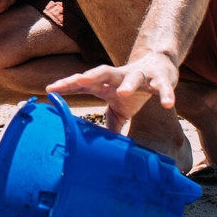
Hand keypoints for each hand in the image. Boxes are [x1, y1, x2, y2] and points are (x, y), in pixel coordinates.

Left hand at [46, 52, 178, 133]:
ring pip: (132, 78)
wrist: (160, 65)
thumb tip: (100, 151)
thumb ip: (109, 125)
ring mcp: (140, 76)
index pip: (83, 83)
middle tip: (78, 80)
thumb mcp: (119, 109)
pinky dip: (165, 94)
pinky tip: (167, 105)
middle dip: (90, 76)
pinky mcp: (160, 79)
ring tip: (122, 93)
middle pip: (101, 72)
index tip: (49, 90)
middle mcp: (119, 76)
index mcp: (105, 84)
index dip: (67, 85)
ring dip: (127, 85)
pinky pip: (163, 87)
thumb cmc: (132, 90)